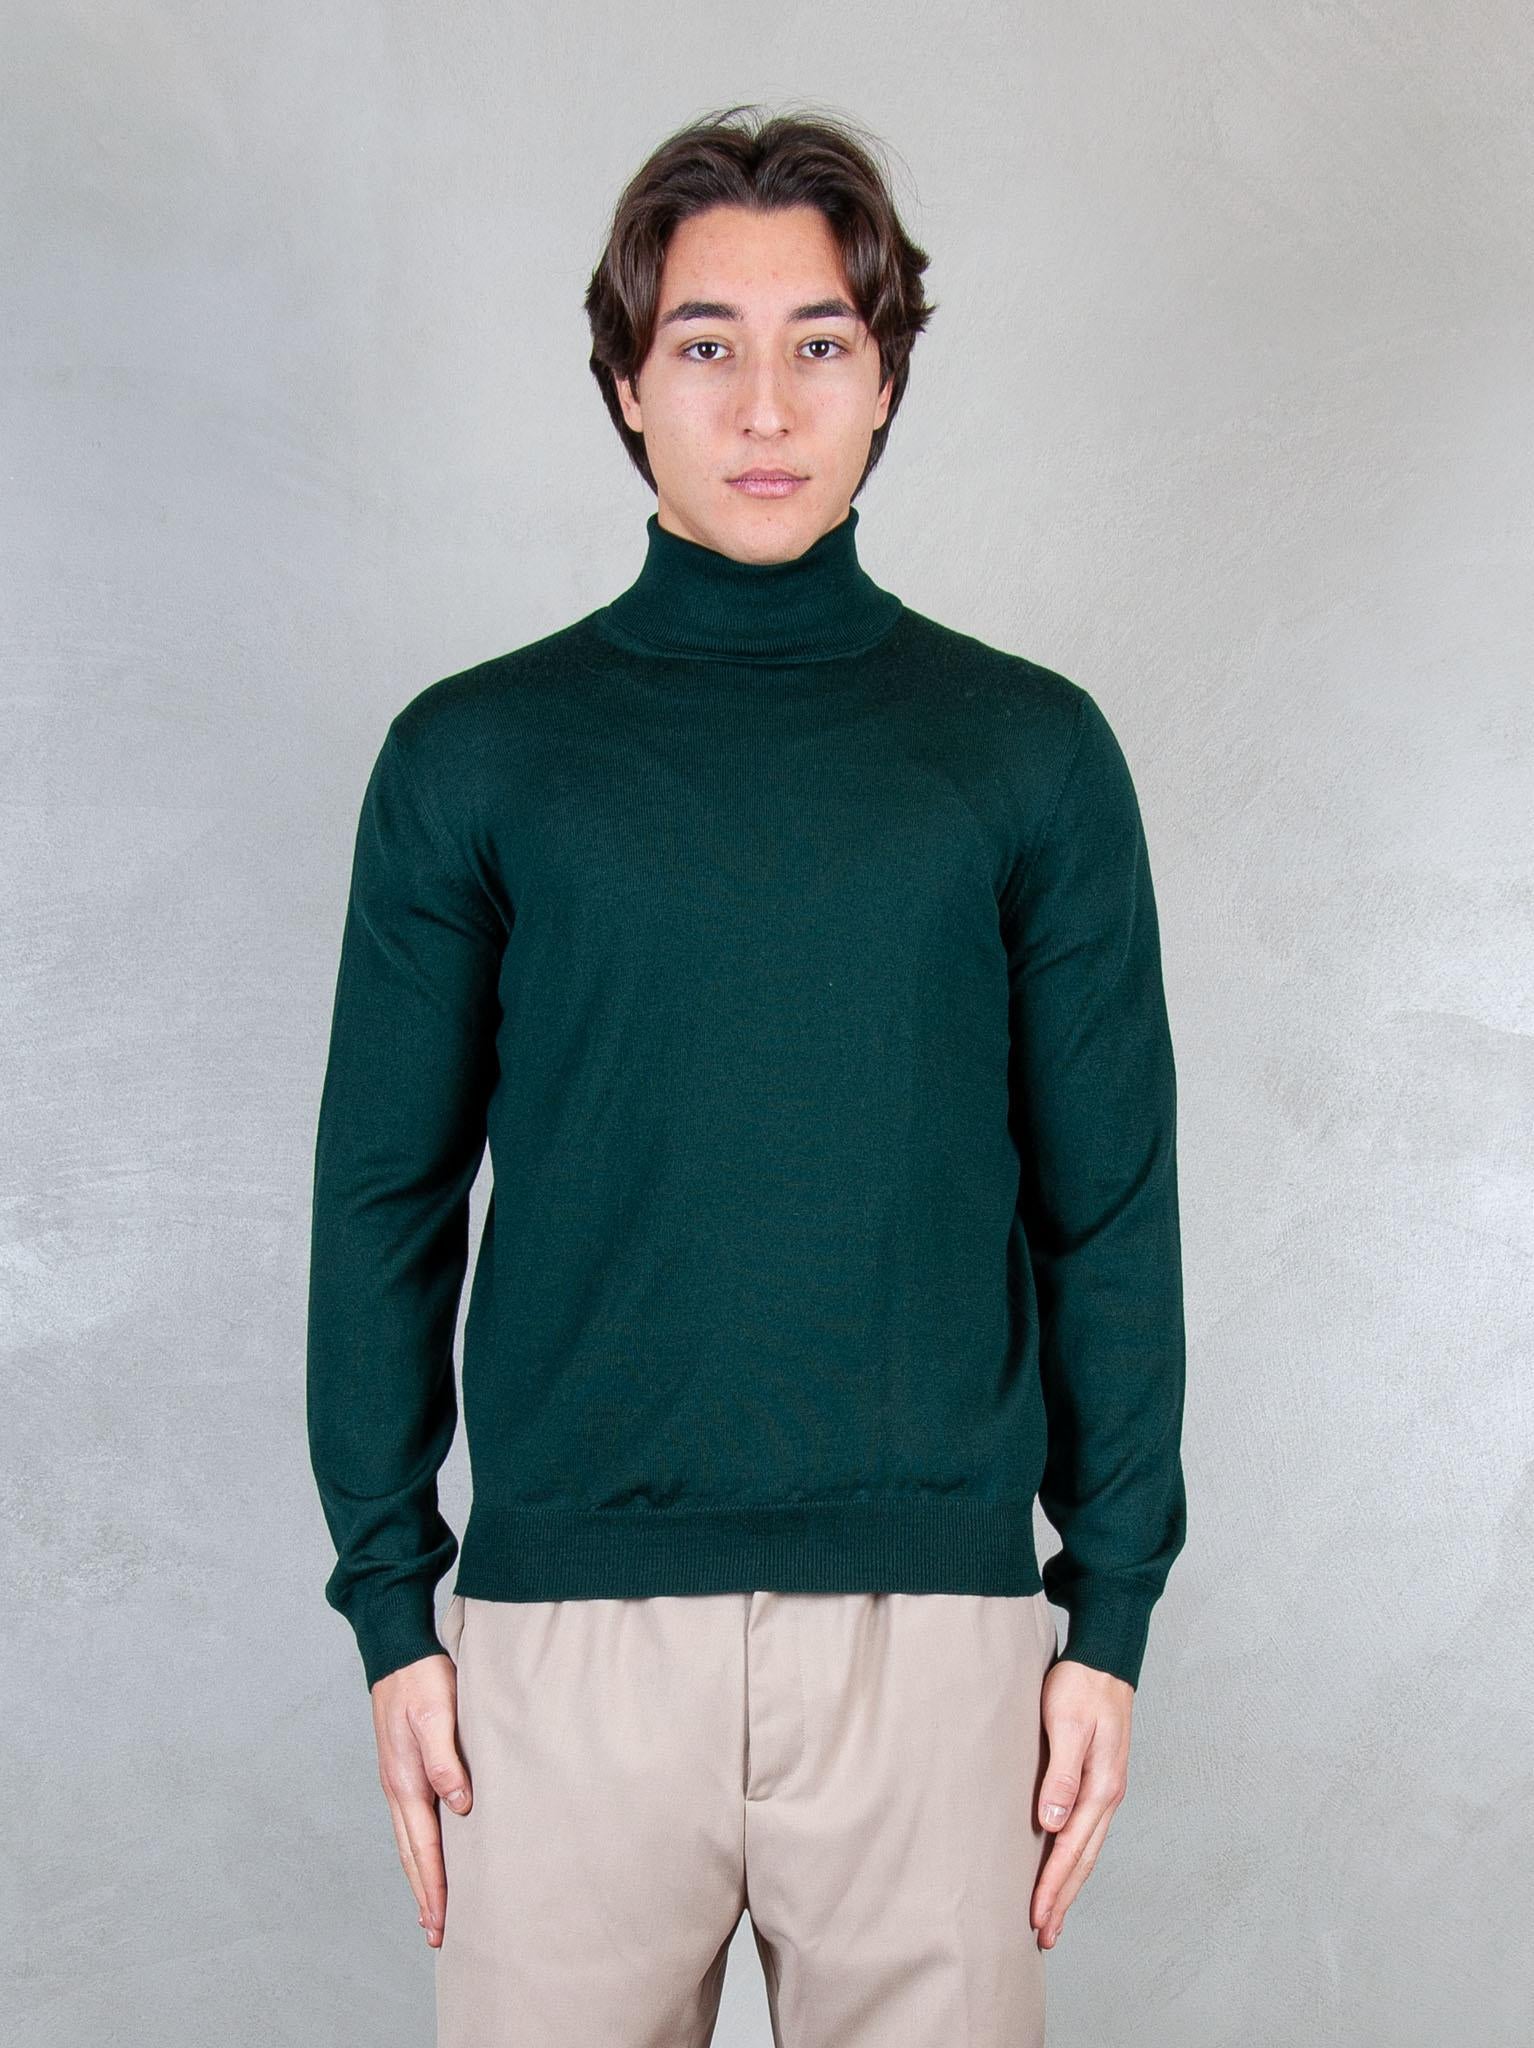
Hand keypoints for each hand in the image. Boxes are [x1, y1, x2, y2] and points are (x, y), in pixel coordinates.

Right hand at [371, 1648, 473, 1948]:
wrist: (397, 1652)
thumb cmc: (421, 1680)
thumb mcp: (437, 1715)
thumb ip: (446, 1760)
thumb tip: (460, 1806)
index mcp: (406, 1782)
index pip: (424, 1848)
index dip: (435, 1887)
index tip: (443, 1923)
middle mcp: (398, 1789)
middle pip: (412, 1855)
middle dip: (424, 1895)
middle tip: (437, 1935)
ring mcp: (397, 1781)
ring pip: (409, 1842)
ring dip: (420, 1877)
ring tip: (431, 1909)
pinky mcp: (403, 1770)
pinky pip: (410, 1822)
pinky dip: (418, 1849)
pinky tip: (427, 1855)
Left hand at [1030, 1656, 1132, 1948]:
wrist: (1104, 1659)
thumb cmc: (1081, 1686)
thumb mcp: (1066, 1725)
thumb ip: (1060, 1774)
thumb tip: (1052, 1822)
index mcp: (1101, 1787)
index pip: (1071, 1848)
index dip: (1053, 1885)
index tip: (1036, 1917)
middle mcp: (1108, 1795)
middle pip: (1083, 1859)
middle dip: (1063, 1899)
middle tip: (1044, 1936)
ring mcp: (1106, 1790)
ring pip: (1086, 1849)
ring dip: (1070, 1883)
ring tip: (1052, 1915)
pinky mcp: (1099, 1781)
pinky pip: (1087, 1831)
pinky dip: (1074, 1857)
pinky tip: (1063, 1866)